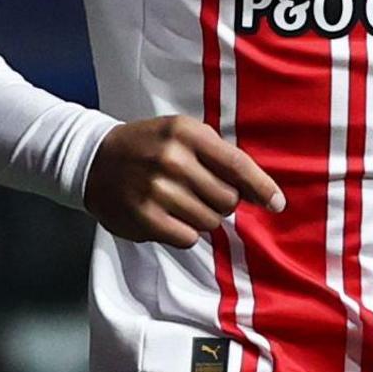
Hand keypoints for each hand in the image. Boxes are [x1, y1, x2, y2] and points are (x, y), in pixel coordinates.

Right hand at [85, 116, 284, 249]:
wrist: (94, 160)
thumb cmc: (150, 146)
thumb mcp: (183, 135)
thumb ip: (220, 158)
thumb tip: (262, 193)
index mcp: (187, 133)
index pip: (237, 164)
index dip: (262, 187)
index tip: (278, 204)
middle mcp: (173, 159)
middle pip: (227, 199)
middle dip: (222, 202)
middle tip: (200, 193)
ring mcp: (157, 189)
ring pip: (210, 221)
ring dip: (202, 217)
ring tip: (180, 202)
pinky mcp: (144, 217)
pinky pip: (188, 238)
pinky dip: (184, 232)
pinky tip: (168, 216)